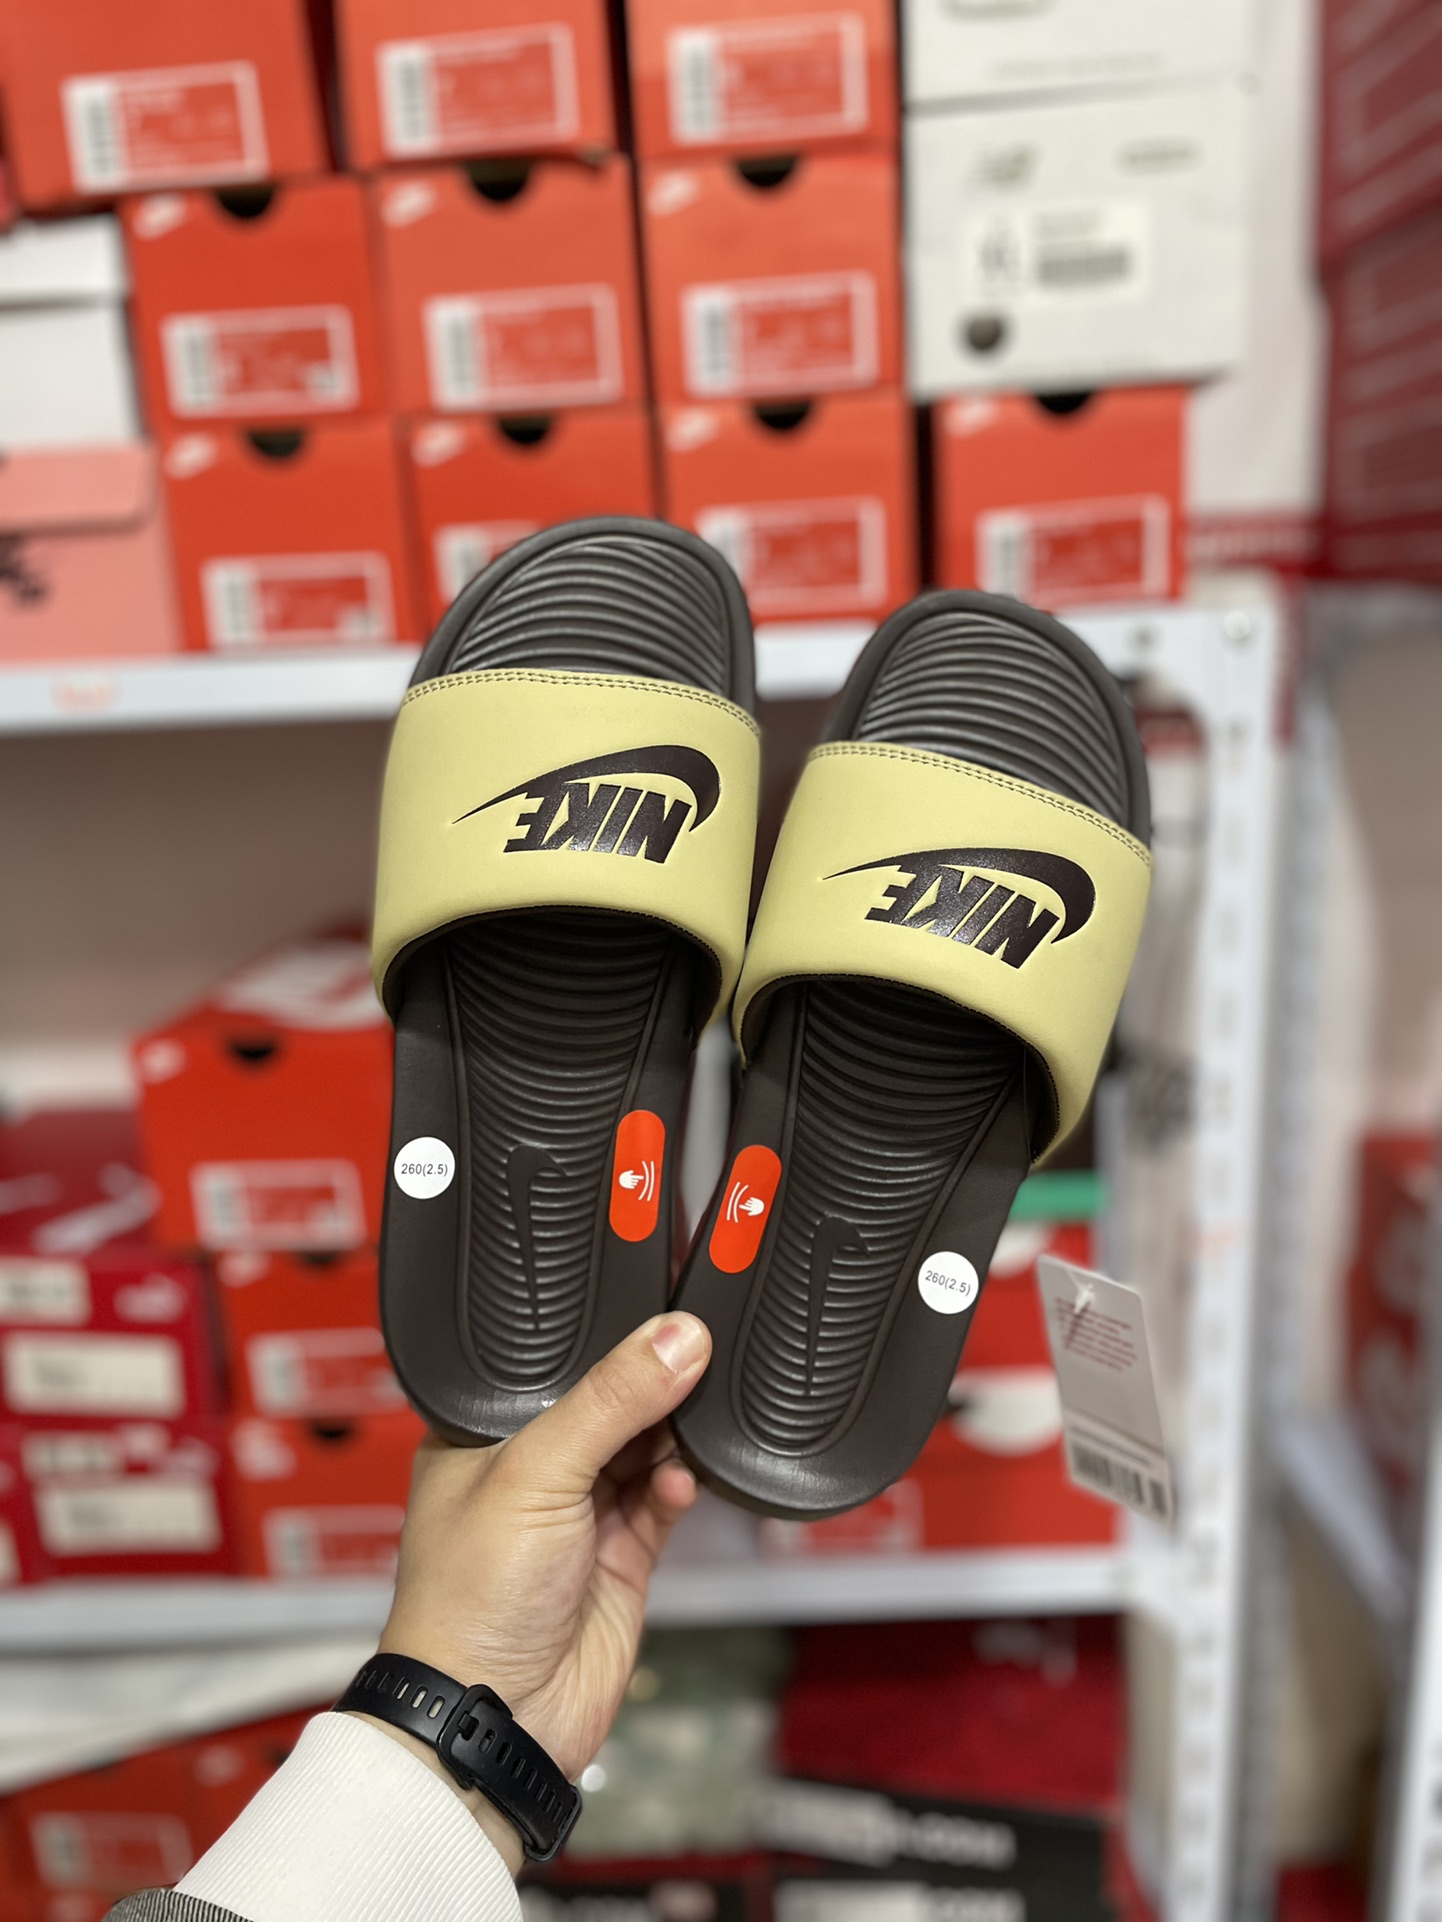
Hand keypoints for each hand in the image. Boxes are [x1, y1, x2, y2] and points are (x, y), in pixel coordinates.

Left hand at [349, 1312, 710, 1872]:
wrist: (498, 1719)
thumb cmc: (469, 1600)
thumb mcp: (535, 1474)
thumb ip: (610, 1401)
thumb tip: (676, 1336)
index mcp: (479, 1432)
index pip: (550, 1361)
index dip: (599, 1334)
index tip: (654, 1302)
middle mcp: (528, 1467)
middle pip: (606, 1399)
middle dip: (648, 1381)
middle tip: (690, 1353)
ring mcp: (577, 1513)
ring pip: (642, 1444)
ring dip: (670, 1432)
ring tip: (688, 1420)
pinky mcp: (620, 1554)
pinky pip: (662, 1498)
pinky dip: (678, 1484)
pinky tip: (678, 1480)